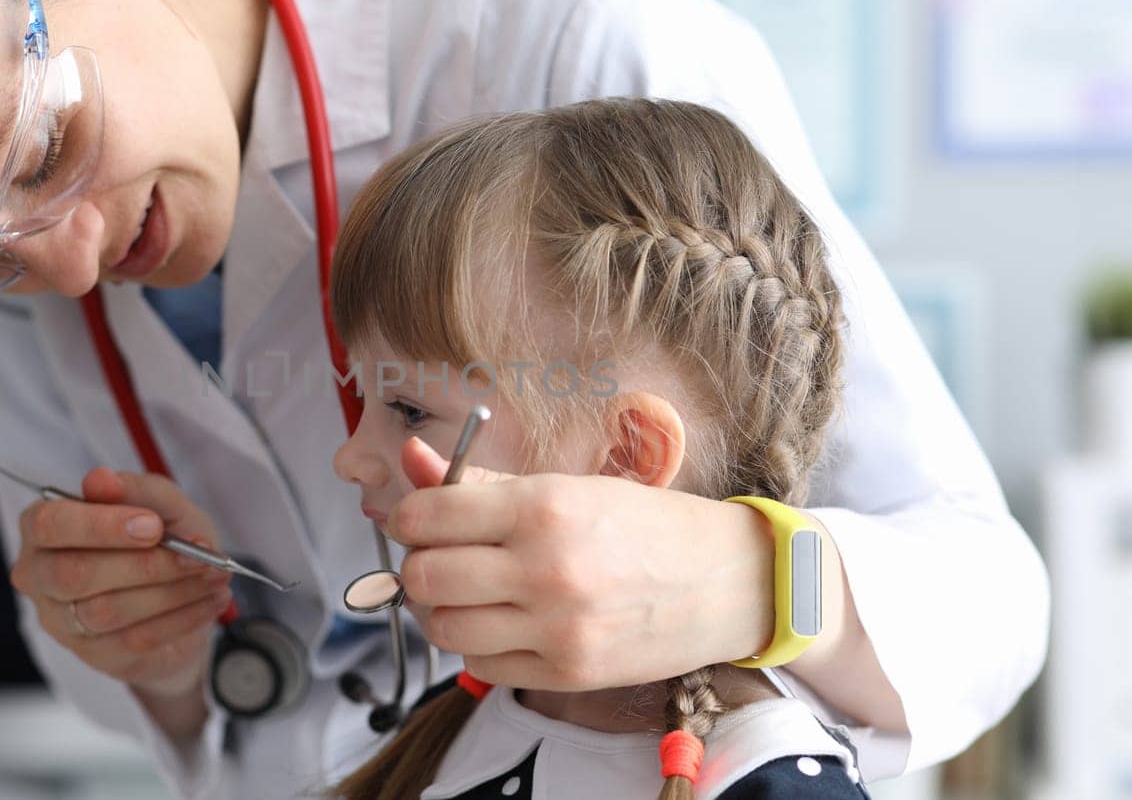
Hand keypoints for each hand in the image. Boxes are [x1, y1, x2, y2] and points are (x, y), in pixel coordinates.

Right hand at [9, 468, 232, 697]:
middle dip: (142, 564)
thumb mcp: (164, 507)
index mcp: (44, 527)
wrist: (180, 597)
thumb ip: (138, 490)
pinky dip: (182, 617)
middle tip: (195, 555)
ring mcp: (62, 622)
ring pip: (105, 611)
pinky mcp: (94, 655)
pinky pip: (135, 640)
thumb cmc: (160, 542)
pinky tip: (210, 600)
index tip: (152, 525)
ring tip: (213, 575)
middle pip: (72, 574)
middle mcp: (40, 576)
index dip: (99, 526)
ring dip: (171, 592)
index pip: (49, 525)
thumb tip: (100, 479)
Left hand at [385, 437, 775, 690]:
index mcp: (542, 507)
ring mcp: (556, 627)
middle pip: (424, 576)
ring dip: (440, 611)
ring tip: (465, 594)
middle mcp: (546, 567)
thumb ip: (480, 482)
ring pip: (444, 628)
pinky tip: (501, 624)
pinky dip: (477, 646)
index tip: (416, 521)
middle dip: (418, 566)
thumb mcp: (565, 487)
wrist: (724, 581)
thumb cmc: (643, 526)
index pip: (428, 516)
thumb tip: (412, 459)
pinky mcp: (567, 672)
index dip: (407, 518)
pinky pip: (481, 666)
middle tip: (437, 558)